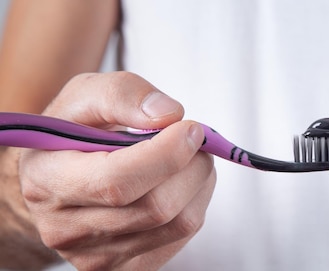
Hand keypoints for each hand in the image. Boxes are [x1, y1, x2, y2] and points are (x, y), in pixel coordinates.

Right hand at [19, 72, 215, 269]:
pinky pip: (182, 236)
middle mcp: (67, 229)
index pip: (117, 182)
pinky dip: (194, 203)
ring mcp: (98, 256)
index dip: (166, 155)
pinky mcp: (127, 267)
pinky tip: (179, 183)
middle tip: (195, 140)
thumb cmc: (74, 132)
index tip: (191, 128)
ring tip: (189, 158)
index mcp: (47, 181)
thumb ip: (123, 94)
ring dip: (199, 183)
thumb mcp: (85, 95)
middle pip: (156, 207)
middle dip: (191, 166)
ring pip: (179, 223)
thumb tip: (168, 115)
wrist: (59, 178)